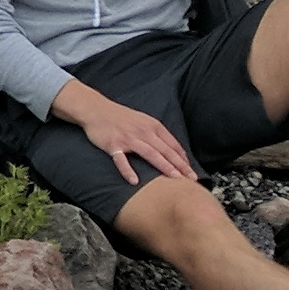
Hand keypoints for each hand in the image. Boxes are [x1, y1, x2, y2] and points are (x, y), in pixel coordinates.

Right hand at [59, 89, 194, 185]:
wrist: (96, 109)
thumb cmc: (120, 117)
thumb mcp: (143, 121)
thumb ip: (157, 135)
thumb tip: (172, 151)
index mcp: (152, 126)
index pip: (173, 145)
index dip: (184, 159)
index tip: (192, 172)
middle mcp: (143, 132)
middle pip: (165, 150)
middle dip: (181, 165)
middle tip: (192, 178)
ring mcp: (128, 138)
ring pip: (150, 154)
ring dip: (164, 166)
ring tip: (175, 178)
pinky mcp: (113, 144)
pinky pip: (121, 159)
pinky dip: (127, 170)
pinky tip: (134, 181)